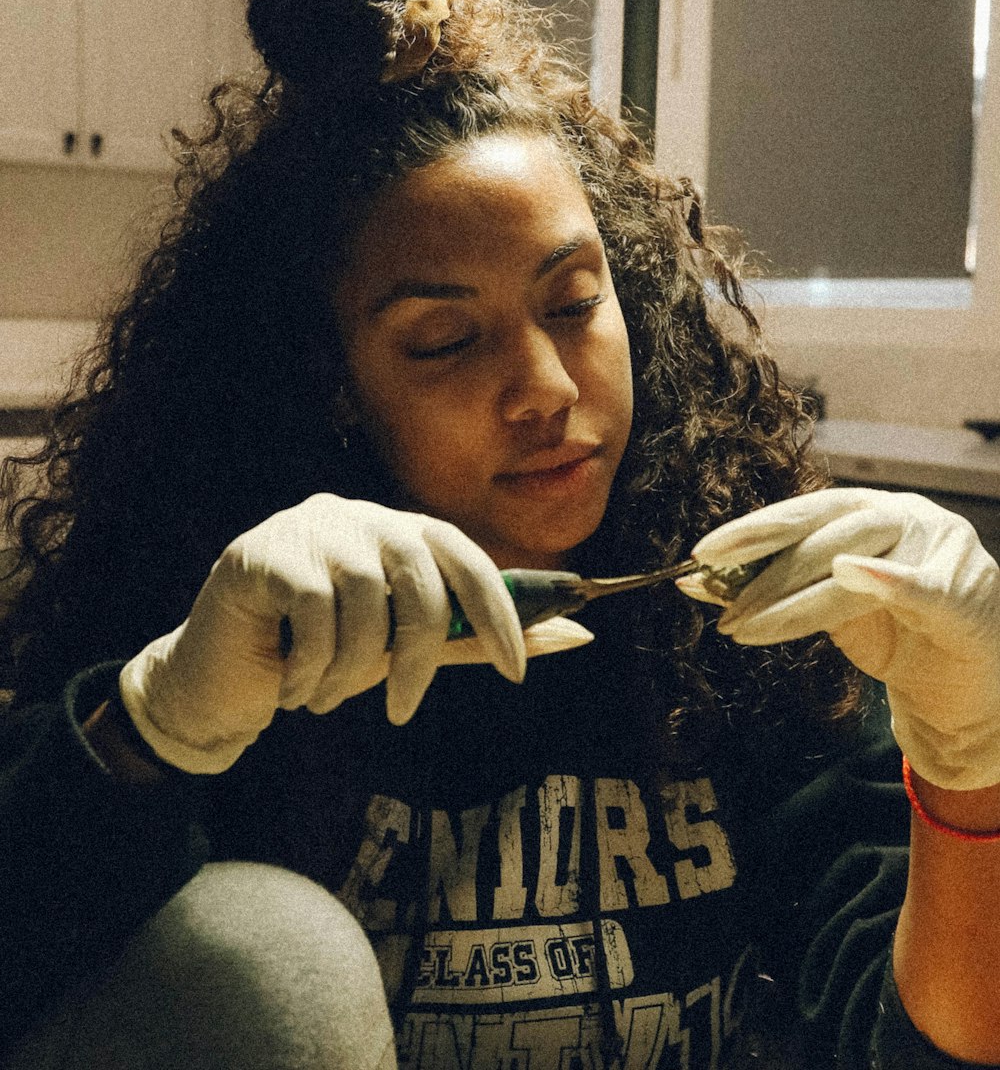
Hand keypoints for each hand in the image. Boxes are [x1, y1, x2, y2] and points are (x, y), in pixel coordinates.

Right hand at [119, 493, 591, 773]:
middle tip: (405, 710)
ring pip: (364, 600)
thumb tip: (576, 638)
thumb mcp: (402, 652)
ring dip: (353, 670)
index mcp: (397, 530)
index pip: (464, 555)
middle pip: (418, 577)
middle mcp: (358, 515)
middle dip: (420, 653)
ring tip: (328, 696)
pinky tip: (292, 686)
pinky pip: (312, 611)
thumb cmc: (322, 659)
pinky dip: (312, 666)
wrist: (219, 682)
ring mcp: (307, 528)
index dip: (498, 612)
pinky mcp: (261, 552)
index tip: (515, 674)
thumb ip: (475, 641)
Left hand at [677, 488, 999, 789]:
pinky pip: (923, 586)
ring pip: (858, 560)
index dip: (752, 530)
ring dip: (798, 597)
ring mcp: (940, 548)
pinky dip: (888, 580)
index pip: (804, 512)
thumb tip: (696, 584)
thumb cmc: (892, 640)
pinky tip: (852, 574)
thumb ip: (776, 590)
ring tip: (750, 622)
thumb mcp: (827, 612)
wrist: (958, 694)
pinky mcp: (965, 593)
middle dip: (767, 572)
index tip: (702, 553)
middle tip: (722, 607)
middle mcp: (904, 515)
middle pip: (825, 533)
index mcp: (869, 510)